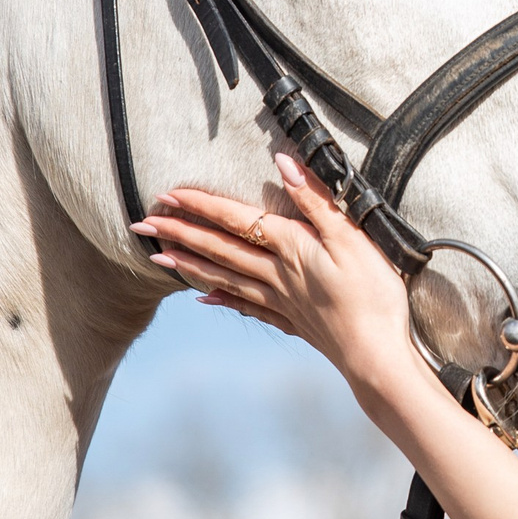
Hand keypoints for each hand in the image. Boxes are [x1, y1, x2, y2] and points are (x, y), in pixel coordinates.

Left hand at [132, 153, 434, 415]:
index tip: (166, 194)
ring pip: (225, 278)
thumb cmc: (373, 294)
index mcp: (291, 248)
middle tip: (141, 225)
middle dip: (180, 234)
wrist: (376, 356)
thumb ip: (316, 200)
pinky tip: (202, 298)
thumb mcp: (352, 237)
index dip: (201, 205)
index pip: (236, 219)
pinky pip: (247, 307)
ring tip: (157, 258)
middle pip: (220, 249)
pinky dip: (222, 299)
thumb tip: (283, 162)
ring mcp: (281, 301)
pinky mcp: (292, 322)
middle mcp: (277, 274)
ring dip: (189, 265)